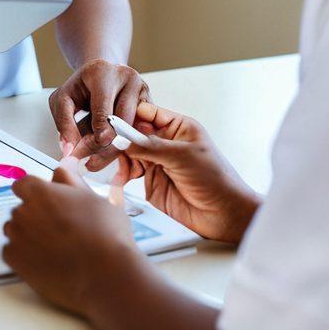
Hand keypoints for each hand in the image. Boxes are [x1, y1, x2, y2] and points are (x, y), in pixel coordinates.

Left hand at [2, 157, 138, 315]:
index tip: (47, 205)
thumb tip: (62, 168)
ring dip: (26, 235)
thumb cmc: (105, 234)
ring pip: (14, 230)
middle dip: (34, 217)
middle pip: (20, 209)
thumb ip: (71, 181)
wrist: (106, 276)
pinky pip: (10, 253)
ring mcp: (17, 236)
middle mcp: (23, 210)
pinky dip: (22, 256)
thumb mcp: (93, 198)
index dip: (35, 195)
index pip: (23, 185)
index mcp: (40, 191)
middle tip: (58, 230)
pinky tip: (44, 261)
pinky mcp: (15, 262)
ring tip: (52, 248)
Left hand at [49, 59, 149, 169]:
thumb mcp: (63, 100)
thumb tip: (70, 150)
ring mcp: (142, 89)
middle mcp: (126, 77)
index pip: (103, 110)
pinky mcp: (150, 101)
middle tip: (90, 162)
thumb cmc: (81, 88)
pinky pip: (143, 129)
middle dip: (107, 146)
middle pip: (123, 121)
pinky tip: (113, 147)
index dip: (98, 134)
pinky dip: (128, 142)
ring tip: (98, 156)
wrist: (100, 75)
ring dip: (117, 146)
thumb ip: (64, 123)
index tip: (91, 149)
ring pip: (134, 128)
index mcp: (101, 72)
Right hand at [113, 102, 260, 243]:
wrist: (224, 216)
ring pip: (128, 152)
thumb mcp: (182, 156)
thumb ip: (150, 146)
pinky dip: (121, 175)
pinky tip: (120, 180)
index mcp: (177, 127)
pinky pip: (130, 172)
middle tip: (104, 144)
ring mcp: (157, 161)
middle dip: (118, 138)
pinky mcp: (151, 181)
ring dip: (117, 158)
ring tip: (110, 165)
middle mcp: (165, 142)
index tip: (111, 121)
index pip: (146, 113)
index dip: (128, 115)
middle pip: (133, 133)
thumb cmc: (216, 180)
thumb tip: (123, 137)